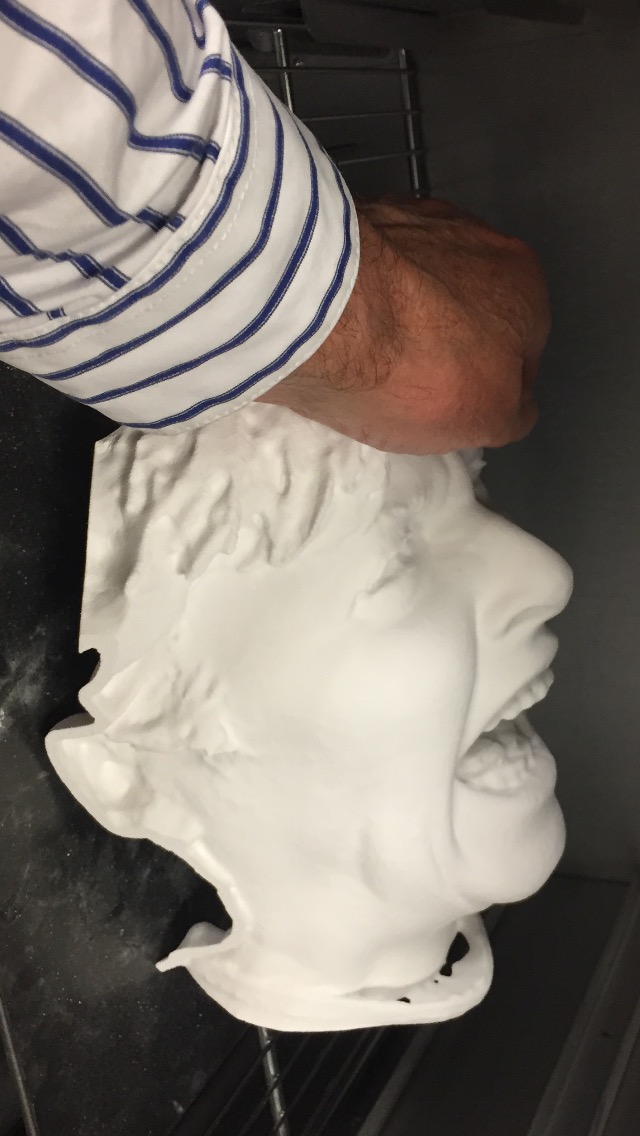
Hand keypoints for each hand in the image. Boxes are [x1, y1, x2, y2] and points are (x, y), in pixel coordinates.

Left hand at [260, 198, 549, 453]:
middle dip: (445, 340)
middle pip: (468, 305)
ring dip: (401, 311)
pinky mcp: (352, 220)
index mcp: (524, 283)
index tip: (454, 404)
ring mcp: (412, 221)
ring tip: (366, 353)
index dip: (489, 380)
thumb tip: (511, 405)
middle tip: (408, 380)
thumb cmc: (419, 370)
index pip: (520, 343)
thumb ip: (511, 410)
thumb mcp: (489, 421)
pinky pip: (366, 268)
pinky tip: (337, 327)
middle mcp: (478, 236)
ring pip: (416, 282)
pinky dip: (358, 293)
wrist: (324, 316)